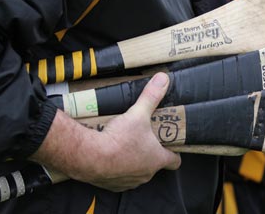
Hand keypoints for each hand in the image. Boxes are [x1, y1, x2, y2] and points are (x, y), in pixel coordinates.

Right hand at [32, 72, 180, 191]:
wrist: (89, 157)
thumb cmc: (119, 139)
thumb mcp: (138, 114)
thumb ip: (151, 96)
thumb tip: (163, 79)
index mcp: (157, 159)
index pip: (175, 161)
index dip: (174, 153)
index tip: (171, 146)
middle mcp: (145, 175)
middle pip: (154, 165)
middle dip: (150, 153)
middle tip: (144, 139)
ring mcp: (128, 182)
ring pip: (135, 173)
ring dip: (132, 162)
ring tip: (125, 145)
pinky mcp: (111, 185)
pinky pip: (117, 178)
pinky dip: (115, 168)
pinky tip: (109, 155)